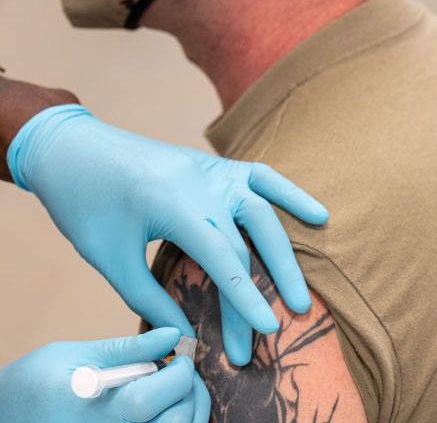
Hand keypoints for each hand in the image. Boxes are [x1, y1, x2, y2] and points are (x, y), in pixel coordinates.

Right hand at [0, 328, 208, 422]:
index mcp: (92, 410)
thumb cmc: (37, 383)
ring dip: (189, 411)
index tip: (179, 357)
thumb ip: (128, 349)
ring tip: (178, 390)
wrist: (7, 415)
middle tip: (181, 374)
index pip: (150, 398)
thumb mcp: (76, 356)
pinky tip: (168, 407)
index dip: (178, 374)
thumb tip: (174, 335)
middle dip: (189, 393)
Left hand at [6, 104, 329, 365]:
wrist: (73, 148)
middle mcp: (202, 183)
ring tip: (301, 294)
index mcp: (172, 203)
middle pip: (247, 241)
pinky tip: (318, 215)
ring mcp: (213, 170)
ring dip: (286, 255)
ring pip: (264, 211)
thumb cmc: (85, 204)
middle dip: (264, 290)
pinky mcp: (216, 165)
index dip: (246, 297)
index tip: (265, 332)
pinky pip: (263, 177)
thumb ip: (150, 298)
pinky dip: (292, 195)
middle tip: (280, 329)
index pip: (223, 257)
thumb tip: (185, 334)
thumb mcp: (110, 258)